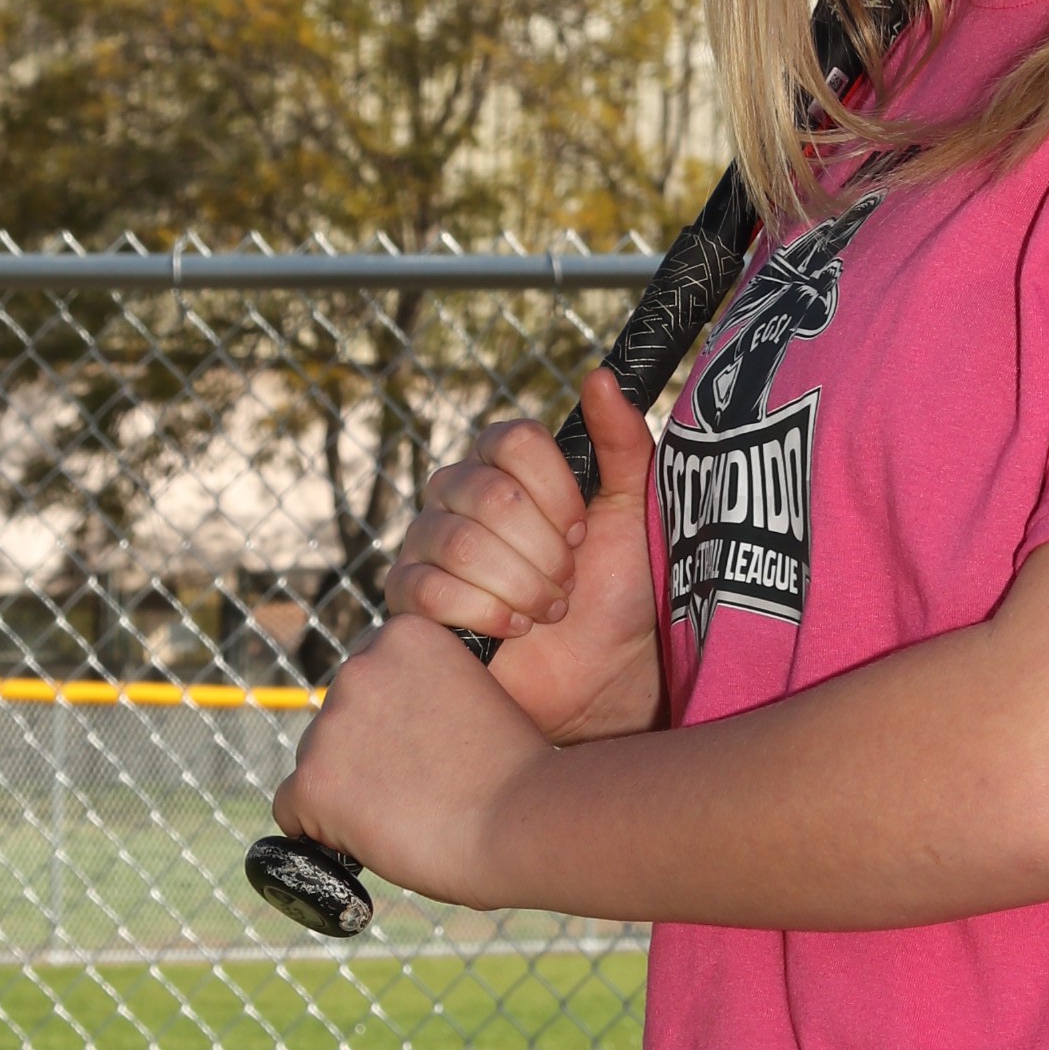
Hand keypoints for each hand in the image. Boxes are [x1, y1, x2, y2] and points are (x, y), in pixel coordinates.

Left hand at [271, 615, 555, 907]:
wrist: (528, 821)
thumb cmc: (518, 772)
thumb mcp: (474, 697)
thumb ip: (423, 695)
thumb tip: (383, 733)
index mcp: (405, 634)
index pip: (369, 678)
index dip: (394, 720)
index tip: (428, 746)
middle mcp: (359, 667)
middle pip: (338, 719)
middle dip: (366, 753)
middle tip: (421, 786)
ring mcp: (331, 724)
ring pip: (317, 765)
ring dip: (350, 792)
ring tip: (411, 814)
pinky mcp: (313, 780)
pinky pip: (293, 812)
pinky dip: (325, 831)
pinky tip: (374, 837)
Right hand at [387, 365, 662, 742]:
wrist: (605, 673)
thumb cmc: (623, 588)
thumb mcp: (637, 509)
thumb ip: (622, 442)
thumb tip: (598, 376)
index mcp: (506, 463)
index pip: (510, 440)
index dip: (553, 490)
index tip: (583, 532)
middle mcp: (457, 493)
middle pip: (486, 495)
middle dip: (543, 550)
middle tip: (569, 580)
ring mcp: (425, 545)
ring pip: (457, 543)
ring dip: (520, 584)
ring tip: (550, 609)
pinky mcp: (411, 601)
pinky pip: (428, 590)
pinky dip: (485, 613)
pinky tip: (515, 630)